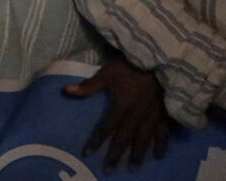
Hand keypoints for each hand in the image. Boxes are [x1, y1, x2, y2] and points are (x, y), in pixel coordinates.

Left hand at [65, 56, 170, 171]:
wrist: (160, 61)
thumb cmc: (131, 66)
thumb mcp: (107, 73)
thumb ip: (88, 86)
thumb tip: (66, 91)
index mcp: (121, 107)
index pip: (106, 127)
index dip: (97, 140)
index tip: (88, 153)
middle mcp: (137, 116)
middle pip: (125, 139)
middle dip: (116, 155)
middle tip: (109, 170)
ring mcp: (152, 116)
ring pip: (144, 140)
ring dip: (138, 154)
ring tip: (133, 168)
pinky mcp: (165, 114)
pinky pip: (164, 133)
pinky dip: (162, 145)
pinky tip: (158, 156)